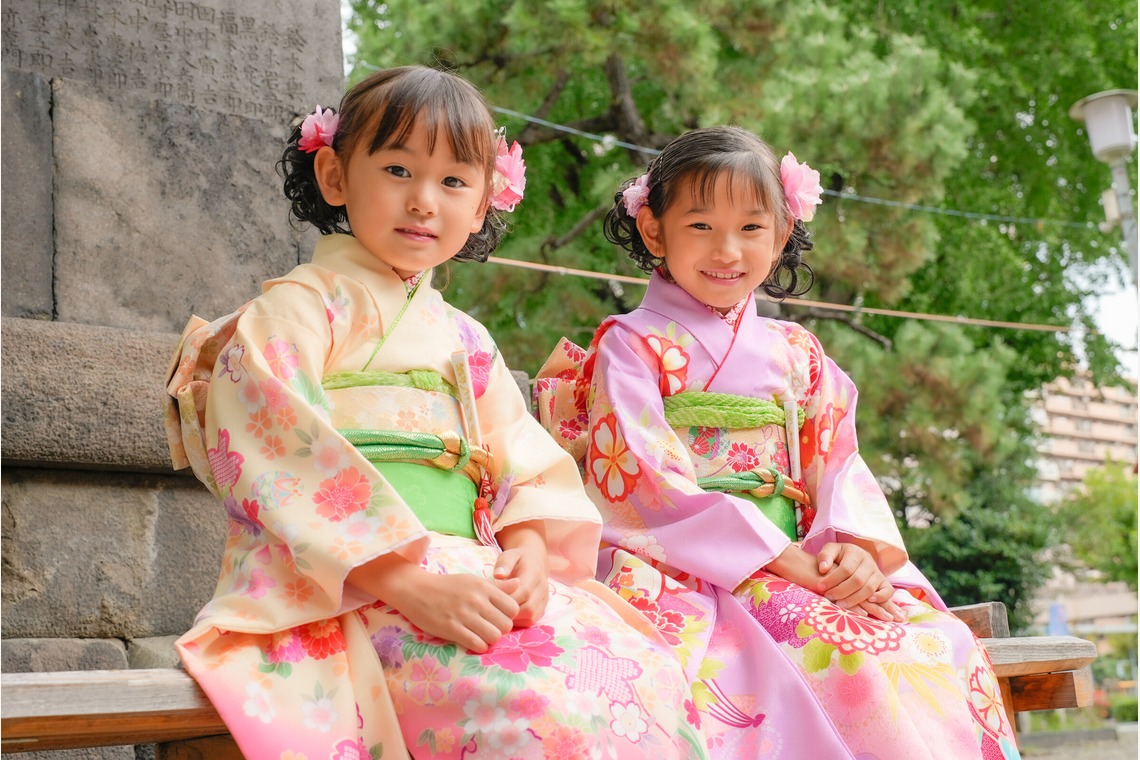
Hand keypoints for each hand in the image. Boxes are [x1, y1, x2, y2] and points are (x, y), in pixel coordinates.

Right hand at [348, 552, 519, 652]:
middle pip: (506, 625)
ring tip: (481, 635)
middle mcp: (476, 600)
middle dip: (500, 629)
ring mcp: (463, 615)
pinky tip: (472, 640)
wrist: (416, 590)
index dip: (509, 616)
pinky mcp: (451, 629)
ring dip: (490, 639)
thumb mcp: (473, 581)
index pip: (513, 607)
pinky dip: (479, 646)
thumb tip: (519, 583)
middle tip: (489, 628)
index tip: (498, 617)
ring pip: (494, 636)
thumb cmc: (447, 586)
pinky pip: (477, 644)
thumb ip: (497, 586)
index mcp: (483, 587)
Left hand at [495, 521, 550, 626]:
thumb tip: (498, 575)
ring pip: (530, 617)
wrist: (535, 560)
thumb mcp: (509, 555)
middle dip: (509, 611)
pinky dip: (518, 621)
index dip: (508, 598)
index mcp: (535, 574)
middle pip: (528, 608)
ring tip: (499, 612)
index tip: (493, 598)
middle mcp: (543, 588)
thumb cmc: (518, 559)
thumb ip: (504, 564)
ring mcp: (544, 599)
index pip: (524, 592)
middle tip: (494, 608)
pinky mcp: (542, 608)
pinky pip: (531, 620)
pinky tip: (507, 614)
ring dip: (514, 618)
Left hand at [816, 543, 905, 620]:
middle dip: (841, 591)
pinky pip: (888, 591)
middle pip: (857, 580)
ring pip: (869, 588)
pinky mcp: (884, 582)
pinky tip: (868, 602)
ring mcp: (878, 573)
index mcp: (855, 552)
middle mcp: (869, 562)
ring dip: (854, 599)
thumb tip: (823, 568)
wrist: (854, 558)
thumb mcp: (830, 551)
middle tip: (829, 597)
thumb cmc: (839, 556)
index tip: (821, 587)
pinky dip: (881, 598)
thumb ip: (825, 557)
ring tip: (840, 604)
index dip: (833, 579)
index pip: (846, 568)